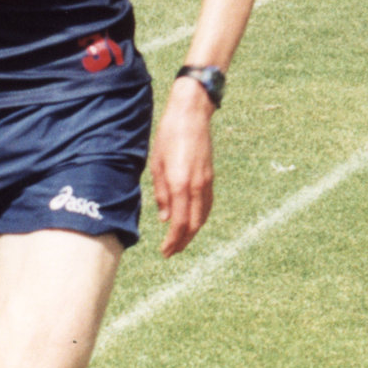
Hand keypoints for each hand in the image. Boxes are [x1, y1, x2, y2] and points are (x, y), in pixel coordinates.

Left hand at [151, 80, 215, 256]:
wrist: (191, 114)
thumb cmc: (169, 136)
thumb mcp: (157, 164)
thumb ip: (161, 194)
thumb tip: (165, 218)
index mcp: (180, 184)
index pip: (178, 223)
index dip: (173, 241)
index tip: (165, 251)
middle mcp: (196, 186)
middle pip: (193, 224)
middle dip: (182, 242)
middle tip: (171, 252)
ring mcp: (206, 181)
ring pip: (202, 216)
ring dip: (192, 232)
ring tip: (180, 241)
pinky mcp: (210, 176)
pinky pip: (207, 204)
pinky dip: (200, 218)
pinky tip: (192, 221)